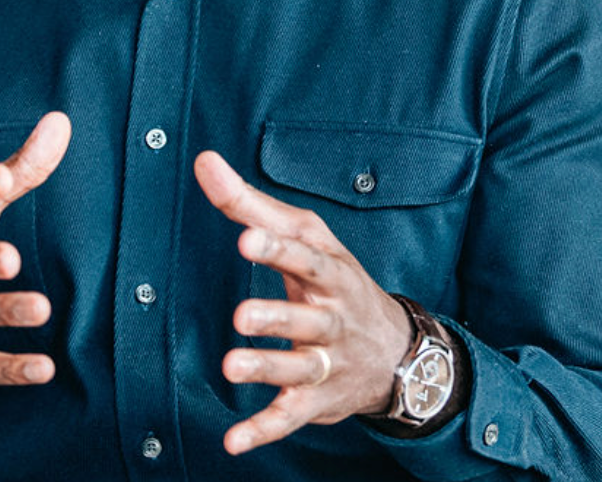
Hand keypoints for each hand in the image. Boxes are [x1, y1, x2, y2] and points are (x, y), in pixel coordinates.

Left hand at [194, 150, 411, 455]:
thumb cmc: (335, 282)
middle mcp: (332, 319)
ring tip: (231, 366)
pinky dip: (264, 431)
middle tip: (240, 315)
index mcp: (330, 273)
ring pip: (297, 368)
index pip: (306, 259)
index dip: (277, 249)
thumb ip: (251, 205)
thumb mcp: (307, 239)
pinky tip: (233, 441)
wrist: (396, 351)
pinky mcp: (315, 400)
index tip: (246, 237)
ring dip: (266, 368)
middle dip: (276, 317)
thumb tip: (205, 161)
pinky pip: (289, 417)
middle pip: (305, 319)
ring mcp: (327, 362)